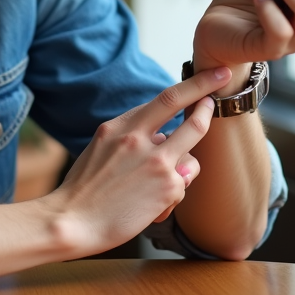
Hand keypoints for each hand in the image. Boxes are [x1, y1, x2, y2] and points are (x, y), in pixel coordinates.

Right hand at [44, 67, 231, 255]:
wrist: (71, 220)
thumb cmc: (83, 189)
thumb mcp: (101, 148)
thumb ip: (131, 137)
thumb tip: (163, 136)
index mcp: (119, 126)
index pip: (166, 99)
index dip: (195, 85)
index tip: (214, 74)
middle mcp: (138, 139)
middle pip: (191, 117)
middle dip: (210, 104)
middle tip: (224, 91)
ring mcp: (155, 163)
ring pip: (192, 157)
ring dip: (182, 171)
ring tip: (156, 189)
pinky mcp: (167, 188)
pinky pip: (183, 187)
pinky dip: (171, 197)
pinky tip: (149, 208)